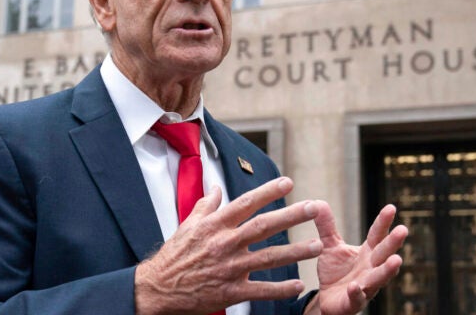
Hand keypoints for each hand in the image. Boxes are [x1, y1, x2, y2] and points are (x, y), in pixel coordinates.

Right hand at [134, 177, 322, 314]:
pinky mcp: (231, 292)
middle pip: (264, 226)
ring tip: (317, 245)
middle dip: (291, 216)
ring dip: (296, 252)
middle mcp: (225, 244)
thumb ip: (205, 206)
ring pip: (269, 257)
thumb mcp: (187, 225)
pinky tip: (298, 285)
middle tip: (314, 208)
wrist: (158, 288)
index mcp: (215, 226)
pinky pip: (261, 290)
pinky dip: (280, 289)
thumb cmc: (173, 256)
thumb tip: (216, 187)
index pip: (246, 203)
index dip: (268, 192)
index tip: (288, 183)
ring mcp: (230, 268)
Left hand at [309, 202, 407, 314]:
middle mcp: (370, 269)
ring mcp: (365, 287)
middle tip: (403, 230)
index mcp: (367, 253)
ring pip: (379, 278)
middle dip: (393, 243)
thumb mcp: (330, 246)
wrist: (326, 299)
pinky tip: (356, 287)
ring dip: (387, 270)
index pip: (377, 235)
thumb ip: (326, 226)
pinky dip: (358, 293)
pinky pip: (357, 298)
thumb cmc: (335, 272)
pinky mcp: (353, 302)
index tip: (391, 207)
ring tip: (396, 260)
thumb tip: (318, 202)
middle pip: (383, 254)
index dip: (383, 222)